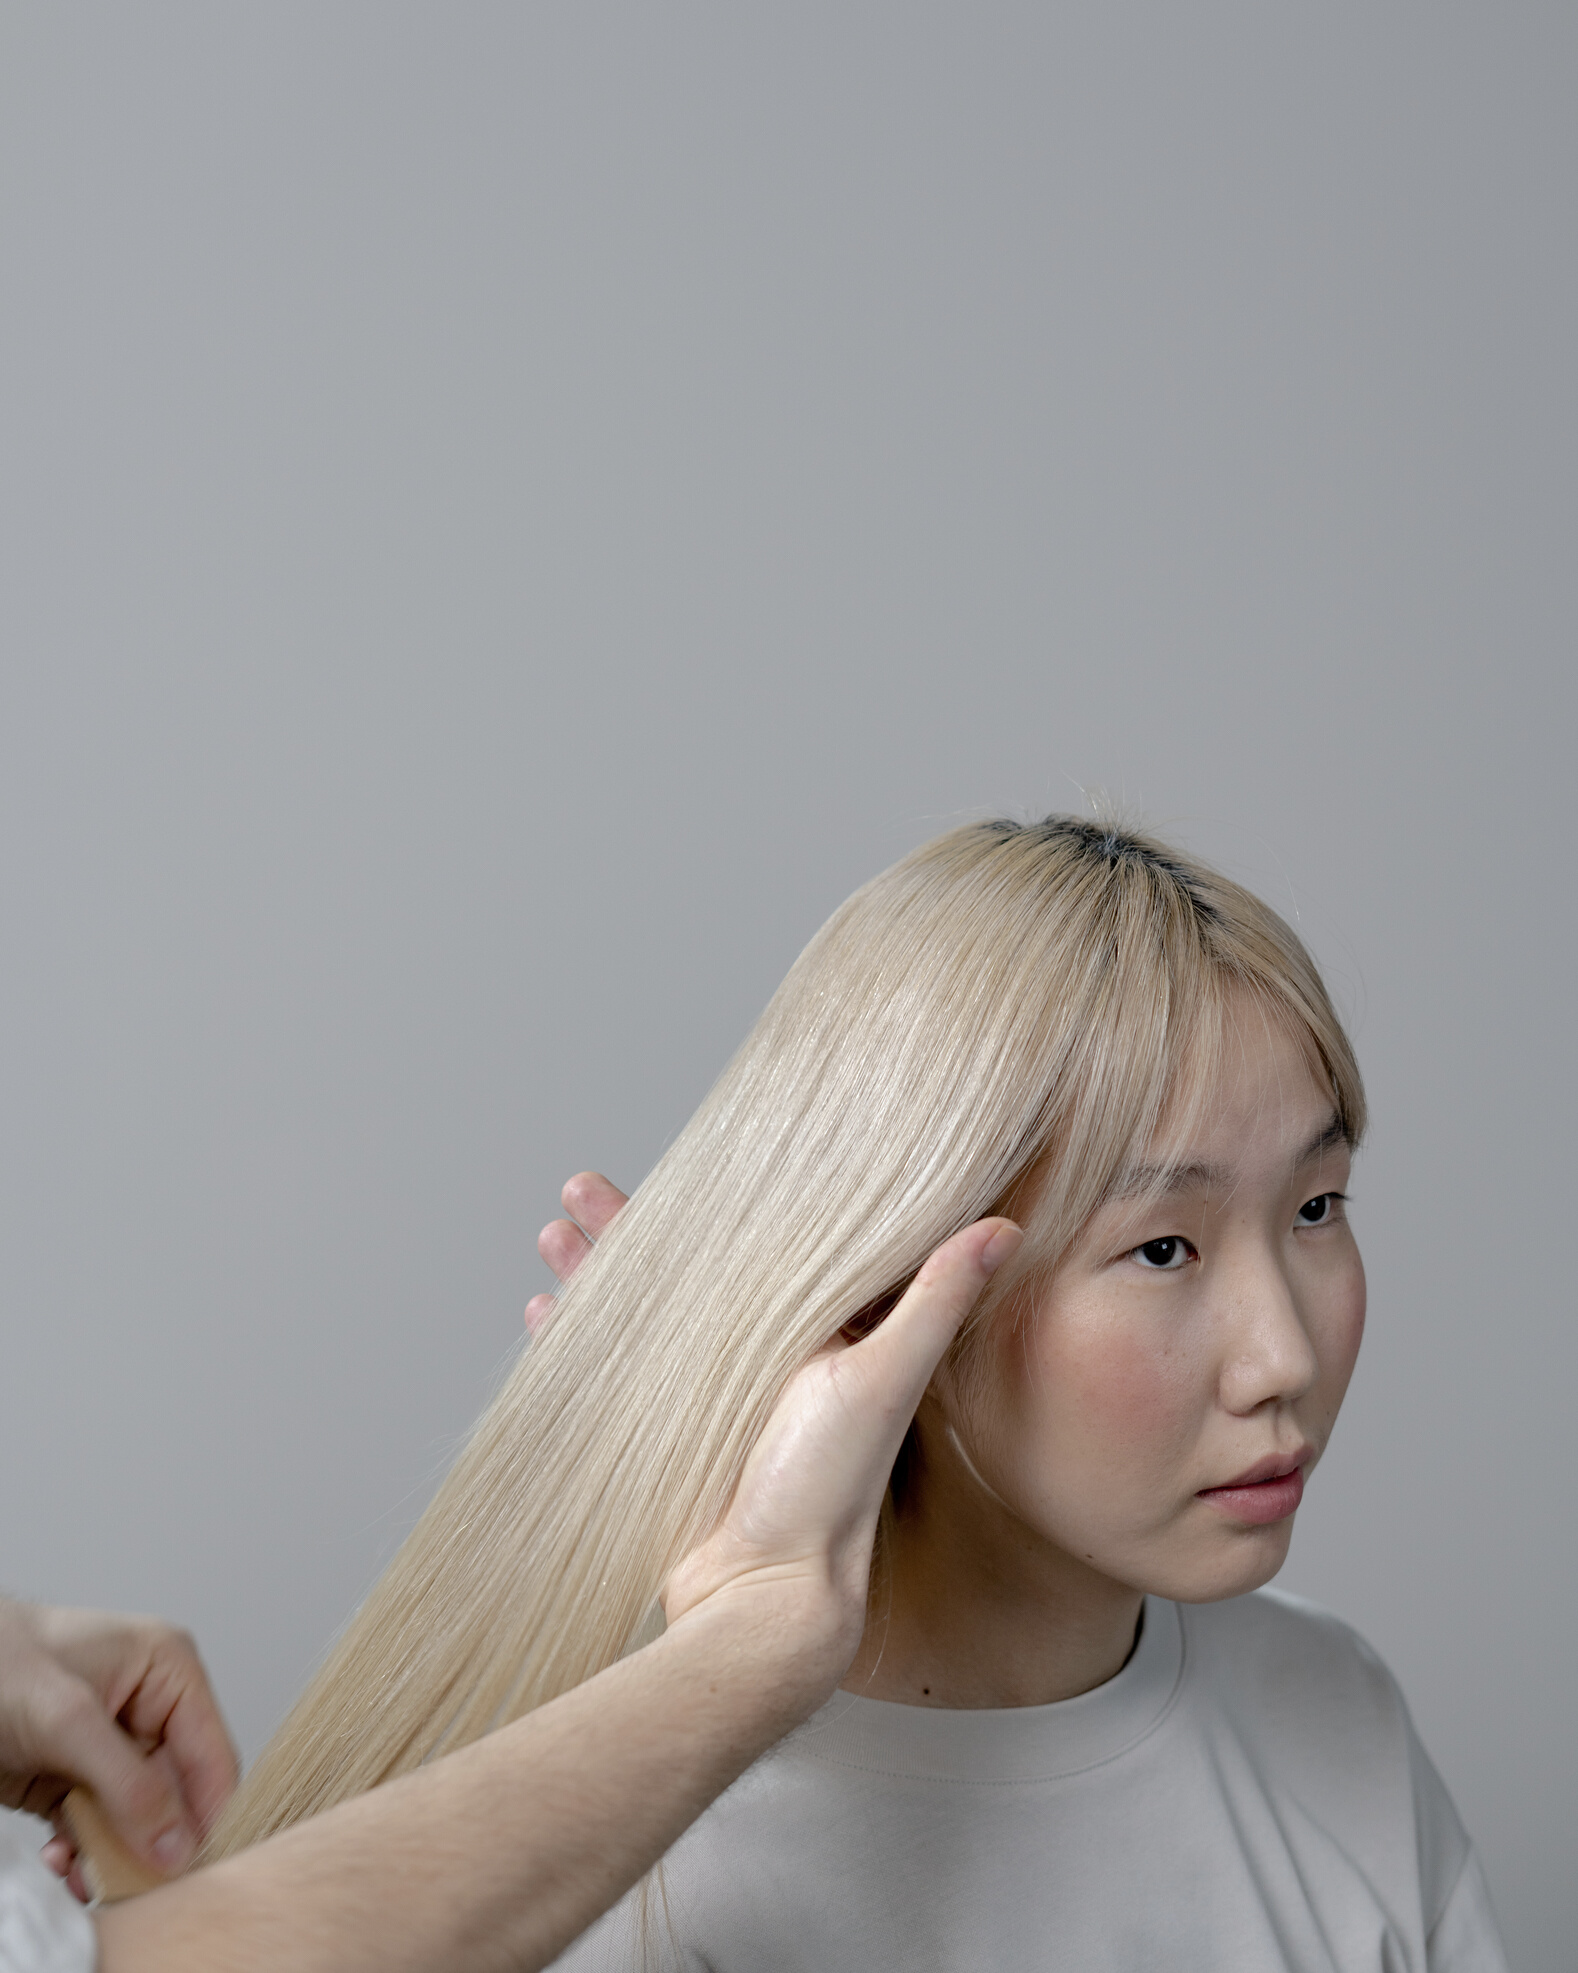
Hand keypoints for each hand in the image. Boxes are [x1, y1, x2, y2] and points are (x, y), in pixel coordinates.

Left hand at [0, 1598, 237, 1892]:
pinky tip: (61, 1859)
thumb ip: (128, 1784)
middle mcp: (148, 1708)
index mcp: (168, 1670)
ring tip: (86, 1875)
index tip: (200, 1869)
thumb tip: (176, 1844)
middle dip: (152, 1842)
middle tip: (134, 1883)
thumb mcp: (69, 1720)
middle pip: (174, 1793)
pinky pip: (94, 1826)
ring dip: (112, 1854)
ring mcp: (110, 1746)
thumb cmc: (0, 1661)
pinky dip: (80, 1851)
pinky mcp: (73, 1777)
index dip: (210, 1812)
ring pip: (135, 1819)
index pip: (210, 1753)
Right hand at [527, 1169, 1019, 1695]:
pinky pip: (615, 1372)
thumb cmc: (830, 1497)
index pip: (768, 1245)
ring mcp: (713, 1402)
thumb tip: (1004, 1230)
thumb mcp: (882, 1381)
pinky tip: (546, 1307)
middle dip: (635, 1227)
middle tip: (584, 1185)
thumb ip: (933, 1302)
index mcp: (821, 1338)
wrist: (762, 1604)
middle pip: (689, 1272)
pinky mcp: (670, 1441)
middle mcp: (767, 1364)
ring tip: (558, 1227)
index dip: (728, 1199)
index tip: (693, 1157)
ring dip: (598, 1270)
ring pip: (643, 1313)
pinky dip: (580, 1338)